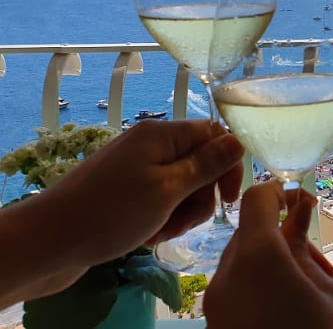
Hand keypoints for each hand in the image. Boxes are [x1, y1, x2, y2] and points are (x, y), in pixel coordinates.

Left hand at [42, 119, 244, 266]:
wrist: (49, 241)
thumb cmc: (112, 212)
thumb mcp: (169, 189)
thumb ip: (208, 164)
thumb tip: (240, 140)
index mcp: (162, 134)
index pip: (216, 136)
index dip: (229, 166)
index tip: (227, 200)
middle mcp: (151, 144)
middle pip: (200, 163)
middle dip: (201, 196)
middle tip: (185, 224)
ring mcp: (136, 167)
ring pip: (182, 185)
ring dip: (182, 212)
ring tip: (162, 232)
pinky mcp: (125, 189)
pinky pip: (160, 197)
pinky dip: (162, 216)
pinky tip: (148, 234)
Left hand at [204, 182, 332, 328]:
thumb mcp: (327, 292)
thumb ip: (305, 245)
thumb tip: (300, 208)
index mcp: (256, 258)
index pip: (257, 199)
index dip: (281, 192)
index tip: (305, 203)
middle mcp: (226, 276)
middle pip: (251, 233)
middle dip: (285, 238)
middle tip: (320, 265)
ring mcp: (216, 304)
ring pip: (244, 262)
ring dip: (275, 264)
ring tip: (311, 292)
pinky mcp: (216, 323)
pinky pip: (238, 290)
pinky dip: (263, 287)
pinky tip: (292, 306)